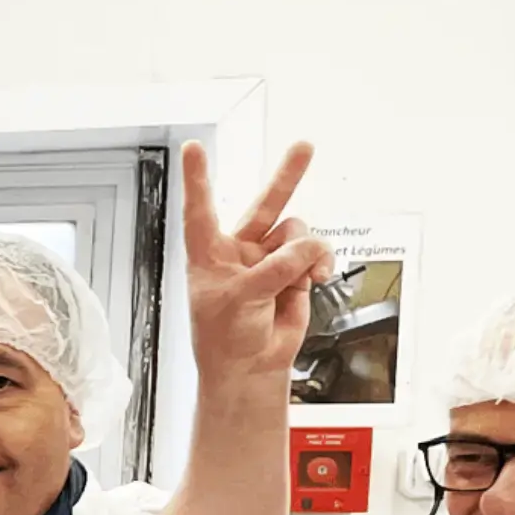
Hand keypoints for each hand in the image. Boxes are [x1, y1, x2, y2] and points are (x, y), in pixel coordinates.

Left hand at [182, 140, 335, 385]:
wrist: (250, 367)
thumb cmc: (225, 339)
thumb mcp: (241, 297)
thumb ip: (275, 267)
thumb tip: (308, 247)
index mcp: (208, 254)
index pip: (200, 210)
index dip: (198, 179)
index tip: (193, 147)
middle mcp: (239, 251)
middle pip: (264, 205)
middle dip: (287, 176)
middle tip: (304, 147)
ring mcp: (270, 260)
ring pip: (297, 232)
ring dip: (306, 248)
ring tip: (305, 272)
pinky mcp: (295, 271)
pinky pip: (316, 252)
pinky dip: (320, 261)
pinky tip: (317, 275)